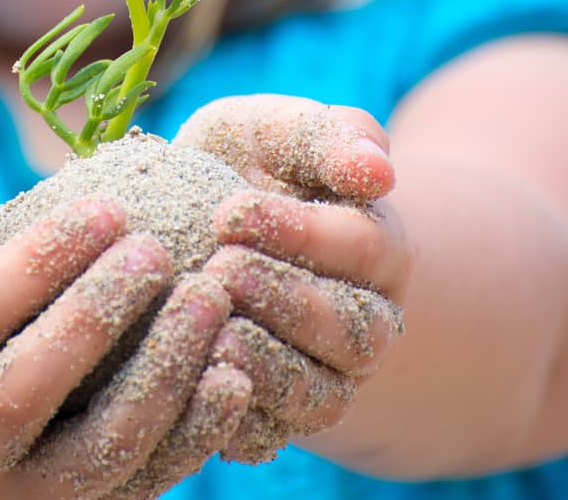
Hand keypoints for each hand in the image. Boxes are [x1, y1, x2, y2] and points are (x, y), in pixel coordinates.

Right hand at [0, 135, 253, 499]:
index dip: (32, 266)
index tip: (106, 208)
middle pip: (19, 394)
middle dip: (90, 317)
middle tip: (157, 250)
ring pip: (96, 452)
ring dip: (162, 374)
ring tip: (212, 297)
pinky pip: (151, 483)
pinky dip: (197, 432)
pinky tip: (238, 371)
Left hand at [173, 96, 411, 462]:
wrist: (203, 229)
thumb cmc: (245, 166)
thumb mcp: (274, 132)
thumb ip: (324, 136)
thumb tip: (379, 169)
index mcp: (377, 248)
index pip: (360, 246)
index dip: (299, 232)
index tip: (229, 210)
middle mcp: (364, 322)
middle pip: (350, 330)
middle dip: (283, 300)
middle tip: (217, 268)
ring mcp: (325, 378)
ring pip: (318, 394)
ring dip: (265, 366)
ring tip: (209, 333)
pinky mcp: (276, 420)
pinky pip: (266, 435)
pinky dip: (231, 417)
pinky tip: (187, 383)